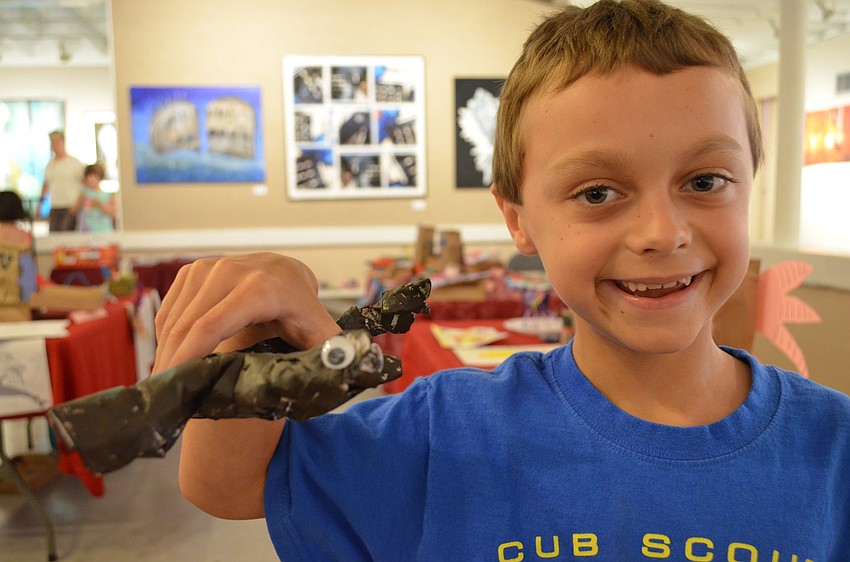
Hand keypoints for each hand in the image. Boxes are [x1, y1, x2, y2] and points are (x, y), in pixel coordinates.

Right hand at [152, 252, 340, 373]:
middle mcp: (231, 271)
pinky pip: (170, 309)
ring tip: (166, 386)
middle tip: (165, 397)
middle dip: (172, 364)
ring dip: (165, 354)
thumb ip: (334, 353)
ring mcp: (209, 266)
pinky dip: (166, 338)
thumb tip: (349, 371)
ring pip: (174, 319)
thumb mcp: (320, 332)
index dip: (187, 359)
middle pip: (187, 326)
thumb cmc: (303, 311)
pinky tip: (170, 361)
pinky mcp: (193, 270)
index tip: (175, 387)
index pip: (210, 327)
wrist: (288, 274)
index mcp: (260, 288)